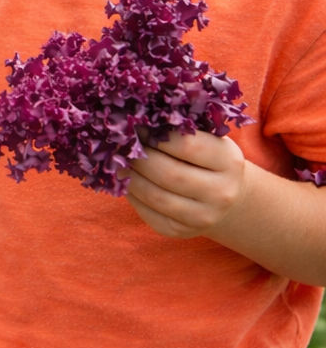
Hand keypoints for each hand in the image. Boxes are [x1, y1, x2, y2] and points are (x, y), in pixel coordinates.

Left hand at [126, 130, 247, 238]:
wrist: (227, 197)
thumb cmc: (207, 157)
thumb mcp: (205, 137)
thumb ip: (178, 126)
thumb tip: (137, 116)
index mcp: (229, 161)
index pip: (187, 146)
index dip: (156, 135)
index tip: (138, 126)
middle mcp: (222, 193)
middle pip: (168, 173)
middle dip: (139, 157)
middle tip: (121, 145)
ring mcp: (203, 217)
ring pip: (155, 196)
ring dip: (130, 177)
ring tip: (118, 162)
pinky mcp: (181, 232)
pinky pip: (148, 214)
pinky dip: (132, 196)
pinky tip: (126, 181)